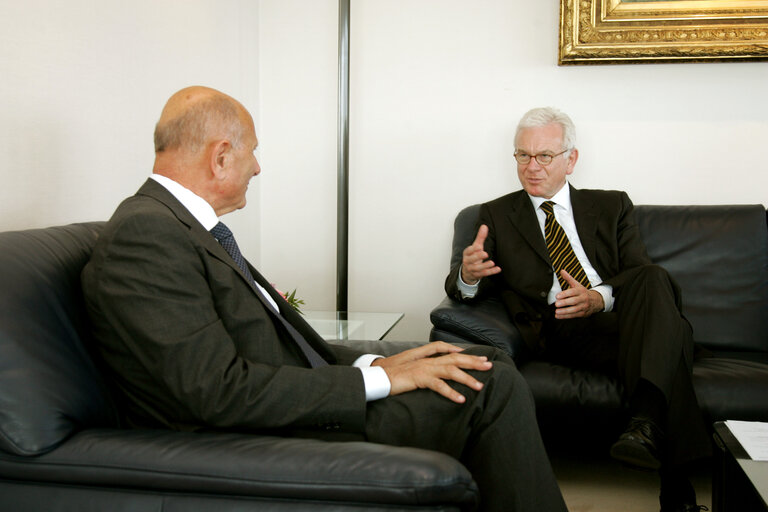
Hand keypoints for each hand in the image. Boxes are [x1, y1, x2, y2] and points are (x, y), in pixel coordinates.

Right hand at [371, 341, 492, 403]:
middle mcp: (427, 360)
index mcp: (425, 357)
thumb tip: (434, 374)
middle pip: (455, 358)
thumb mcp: (409, 368)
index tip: (478, 357)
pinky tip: (461, 399)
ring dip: (467, 378)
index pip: (447, 350)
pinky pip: (439, 385)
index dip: (463, 352)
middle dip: (473, 361)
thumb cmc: (391, 374)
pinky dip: (451, 392)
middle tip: (489, 365)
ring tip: (480, 385)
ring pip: (451, 370)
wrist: (376, 376)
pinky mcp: (419, 378)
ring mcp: (423, 368)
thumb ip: (423, 368)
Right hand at [460, 225, 501, 284]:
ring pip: (477, 268)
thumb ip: (480, 237)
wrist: (467, 271)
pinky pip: (484, 274)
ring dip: (485, 266)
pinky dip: (491, 272)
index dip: (473, 249)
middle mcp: (468, 261)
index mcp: (467, 253)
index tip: (479, 247)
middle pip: (471, 260)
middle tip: (485, 254)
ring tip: (492, 262)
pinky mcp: (477, 275)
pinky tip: (497, 269)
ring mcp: (472, 269)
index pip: (468, 251)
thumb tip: (484, 226)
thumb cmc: (473, 256)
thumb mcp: (476, 247)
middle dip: (478, 257)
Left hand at [553, 270, 603, 319]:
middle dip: (565, 303)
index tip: (557, 296)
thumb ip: (568, 278)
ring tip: (556, 311)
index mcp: (581, 290)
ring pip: (574, 309)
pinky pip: (574, 315)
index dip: (565, 294)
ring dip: (564, 311)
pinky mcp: (582, 313)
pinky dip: (565, 316)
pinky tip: (558, 316)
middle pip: (574, 301)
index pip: (573, 292)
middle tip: (556, 304)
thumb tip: (561, 271)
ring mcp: (583, 307)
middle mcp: (583, 299)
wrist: (596, 301)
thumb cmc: (583, 292)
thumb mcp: (577, 284)